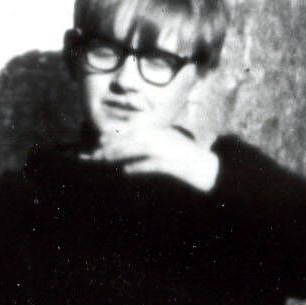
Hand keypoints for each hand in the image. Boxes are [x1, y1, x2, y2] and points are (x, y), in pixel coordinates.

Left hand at [91, 124, 218, 190]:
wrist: (212, 171)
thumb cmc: (188, 163)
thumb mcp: (168, 150)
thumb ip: (150, 150)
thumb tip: (128, 158)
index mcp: (161, 133)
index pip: (133, 132)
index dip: (115, 137)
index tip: (98, 142)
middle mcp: (163, 138)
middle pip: (132, 139)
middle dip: (111, 146)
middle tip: (93, 153)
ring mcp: (168, 150)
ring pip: (138, 148)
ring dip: (119, 154)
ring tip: (103, 160)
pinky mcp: (173, 164)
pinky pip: (152, 164)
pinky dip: (139, 167)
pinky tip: (127, 171)